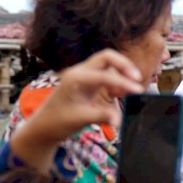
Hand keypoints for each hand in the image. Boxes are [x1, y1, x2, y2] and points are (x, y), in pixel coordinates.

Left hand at [11, 50, 143, 172]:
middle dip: (124, 65)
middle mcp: (80, 72)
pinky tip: (123, 90)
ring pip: (108, 62)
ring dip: (122, 70)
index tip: (138, 91)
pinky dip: (118, 78)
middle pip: (107, 57)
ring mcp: (84, 75)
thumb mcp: (80, 119)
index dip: (123, 82)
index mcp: (75, 78)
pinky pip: (106, 73)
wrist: (44, 126)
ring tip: (133, 85)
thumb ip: (101, 116)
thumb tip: (118, 120)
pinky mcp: (88, 81)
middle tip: (137, 78)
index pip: (105, 75)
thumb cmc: (58, 122)